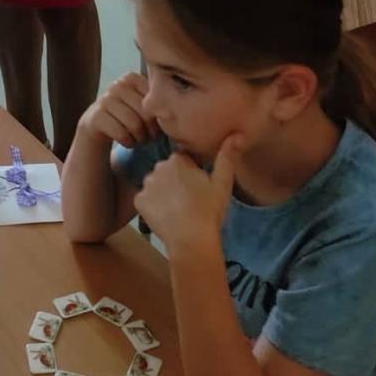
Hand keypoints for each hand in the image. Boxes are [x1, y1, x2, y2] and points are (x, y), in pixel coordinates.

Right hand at [78, 72, 158, 148]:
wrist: (99, 124)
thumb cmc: (129, 115)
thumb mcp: (142, 105)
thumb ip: (156, 102)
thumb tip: (172, 114)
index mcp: (131, 78)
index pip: (155, 99)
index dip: (159, 116)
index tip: (158, 125)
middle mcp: (117, 85)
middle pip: (145, 112)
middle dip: (151, 129)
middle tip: (151, 137)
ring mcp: (104, 99)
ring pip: (134, 123)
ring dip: (140, 137)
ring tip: (140, 139)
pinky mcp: (96, 116)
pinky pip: (120, 133)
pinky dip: (128, 142)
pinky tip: (128, 142)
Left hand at [133, 132, 243, 254]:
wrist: (192, 241)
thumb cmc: (210, 211)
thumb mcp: (223, 183)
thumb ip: (227, 157)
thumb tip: (236, 135)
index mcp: (177, 160)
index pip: (183, 160)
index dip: (191, 173)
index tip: (198, 188)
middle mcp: (158, 167)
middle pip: (167, 171)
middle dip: (176, 181)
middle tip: (190, 200)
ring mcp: (146, 184)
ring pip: (156, 185)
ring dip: (163, 193)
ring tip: (178, 210)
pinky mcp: (138, 201)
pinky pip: (146, 199)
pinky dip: (153, 206)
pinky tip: (166, 216)